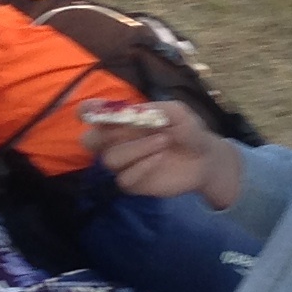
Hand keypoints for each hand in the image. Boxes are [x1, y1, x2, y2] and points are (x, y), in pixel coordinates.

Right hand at [82, 102, 244, 210]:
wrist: (204, 159)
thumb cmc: (187, 131)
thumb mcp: (179, 113)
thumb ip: (159, 109)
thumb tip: (137, 111)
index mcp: (123, 121)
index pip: (95, 114)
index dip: (87, 111)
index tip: (90, 110)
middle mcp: (118, 141)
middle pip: (90, 141)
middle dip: (99, 137)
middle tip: (122, 131)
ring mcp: (124, 164)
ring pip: (110, 160)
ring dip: (136, 149)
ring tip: (163, 142)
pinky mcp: (133, 183)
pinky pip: (124, 179)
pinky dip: (141, 168)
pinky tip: (159, 159)